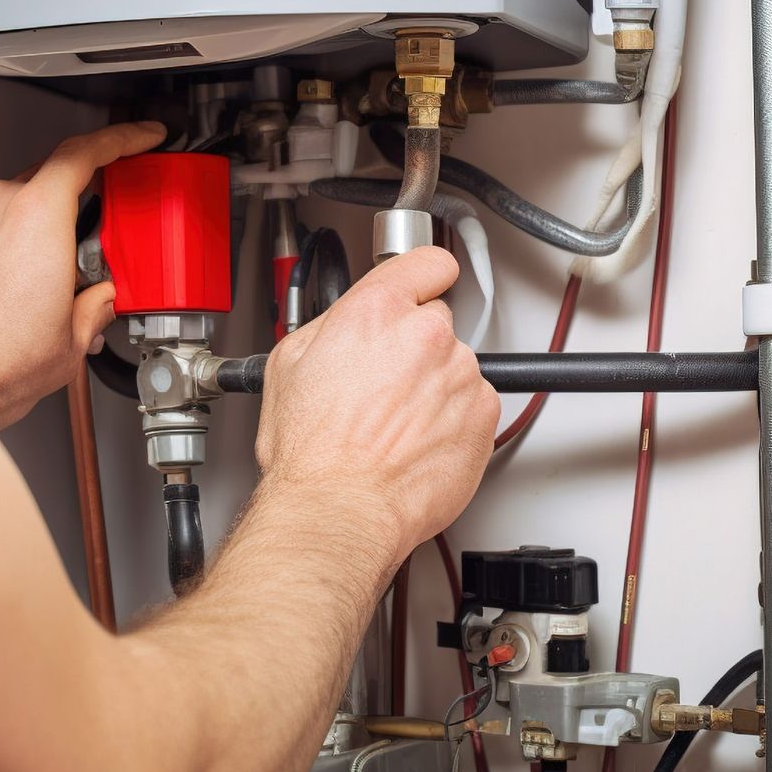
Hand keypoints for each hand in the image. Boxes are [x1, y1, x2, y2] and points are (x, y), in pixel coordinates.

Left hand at [0, 122, 164, 428]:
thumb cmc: (6, 356)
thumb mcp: (80, 330)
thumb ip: (102, 298)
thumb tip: (107, 293)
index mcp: (40, 215)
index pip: (85, 152)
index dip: (122, 138)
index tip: (143, 137)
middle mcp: (2, 204)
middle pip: (55, 174)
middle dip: (83, 197)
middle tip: (102, 231)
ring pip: (22, 194)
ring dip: (44, 217)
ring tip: (57, 265)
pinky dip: (12, 228)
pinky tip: (22, 267)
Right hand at [252, 247, 500, 557]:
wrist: (340, 508)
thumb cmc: (312, 452)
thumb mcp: (289, 365)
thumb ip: (331, 327)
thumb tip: (347, 323)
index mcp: (376, 312)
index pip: (427, 262)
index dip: (424, 276)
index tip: (425, 285)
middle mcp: (425, 336)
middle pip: (436, 322)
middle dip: (414, 347)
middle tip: (384, 385)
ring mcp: (460, 375)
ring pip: (454, 368)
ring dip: (433, 388)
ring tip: (394, 424)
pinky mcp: (483, 415)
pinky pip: (473, 406)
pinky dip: (453, 422)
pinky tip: (416, 442)